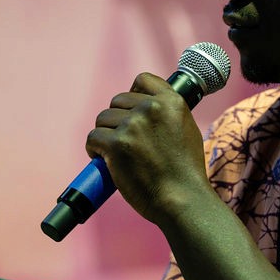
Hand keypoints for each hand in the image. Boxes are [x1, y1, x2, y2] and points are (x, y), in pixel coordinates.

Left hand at [86, 72, 214, 223]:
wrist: (183, 198)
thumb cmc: (186, 171)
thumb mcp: (186, 129)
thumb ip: (168, 114)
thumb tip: (144, 108)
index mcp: (172, 102)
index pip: (142, 81)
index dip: (133, 95)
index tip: (132, 110)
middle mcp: (151, 108)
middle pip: (117, 101)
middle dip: (117, 120)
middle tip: (125, 141)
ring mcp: (132, 125)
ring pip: (103, 119)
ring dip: (106, 135)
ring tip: (116, 153)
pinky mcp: (116, 144)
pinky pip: (93, 138)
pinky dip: (95, 149)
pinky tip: (104, 160)